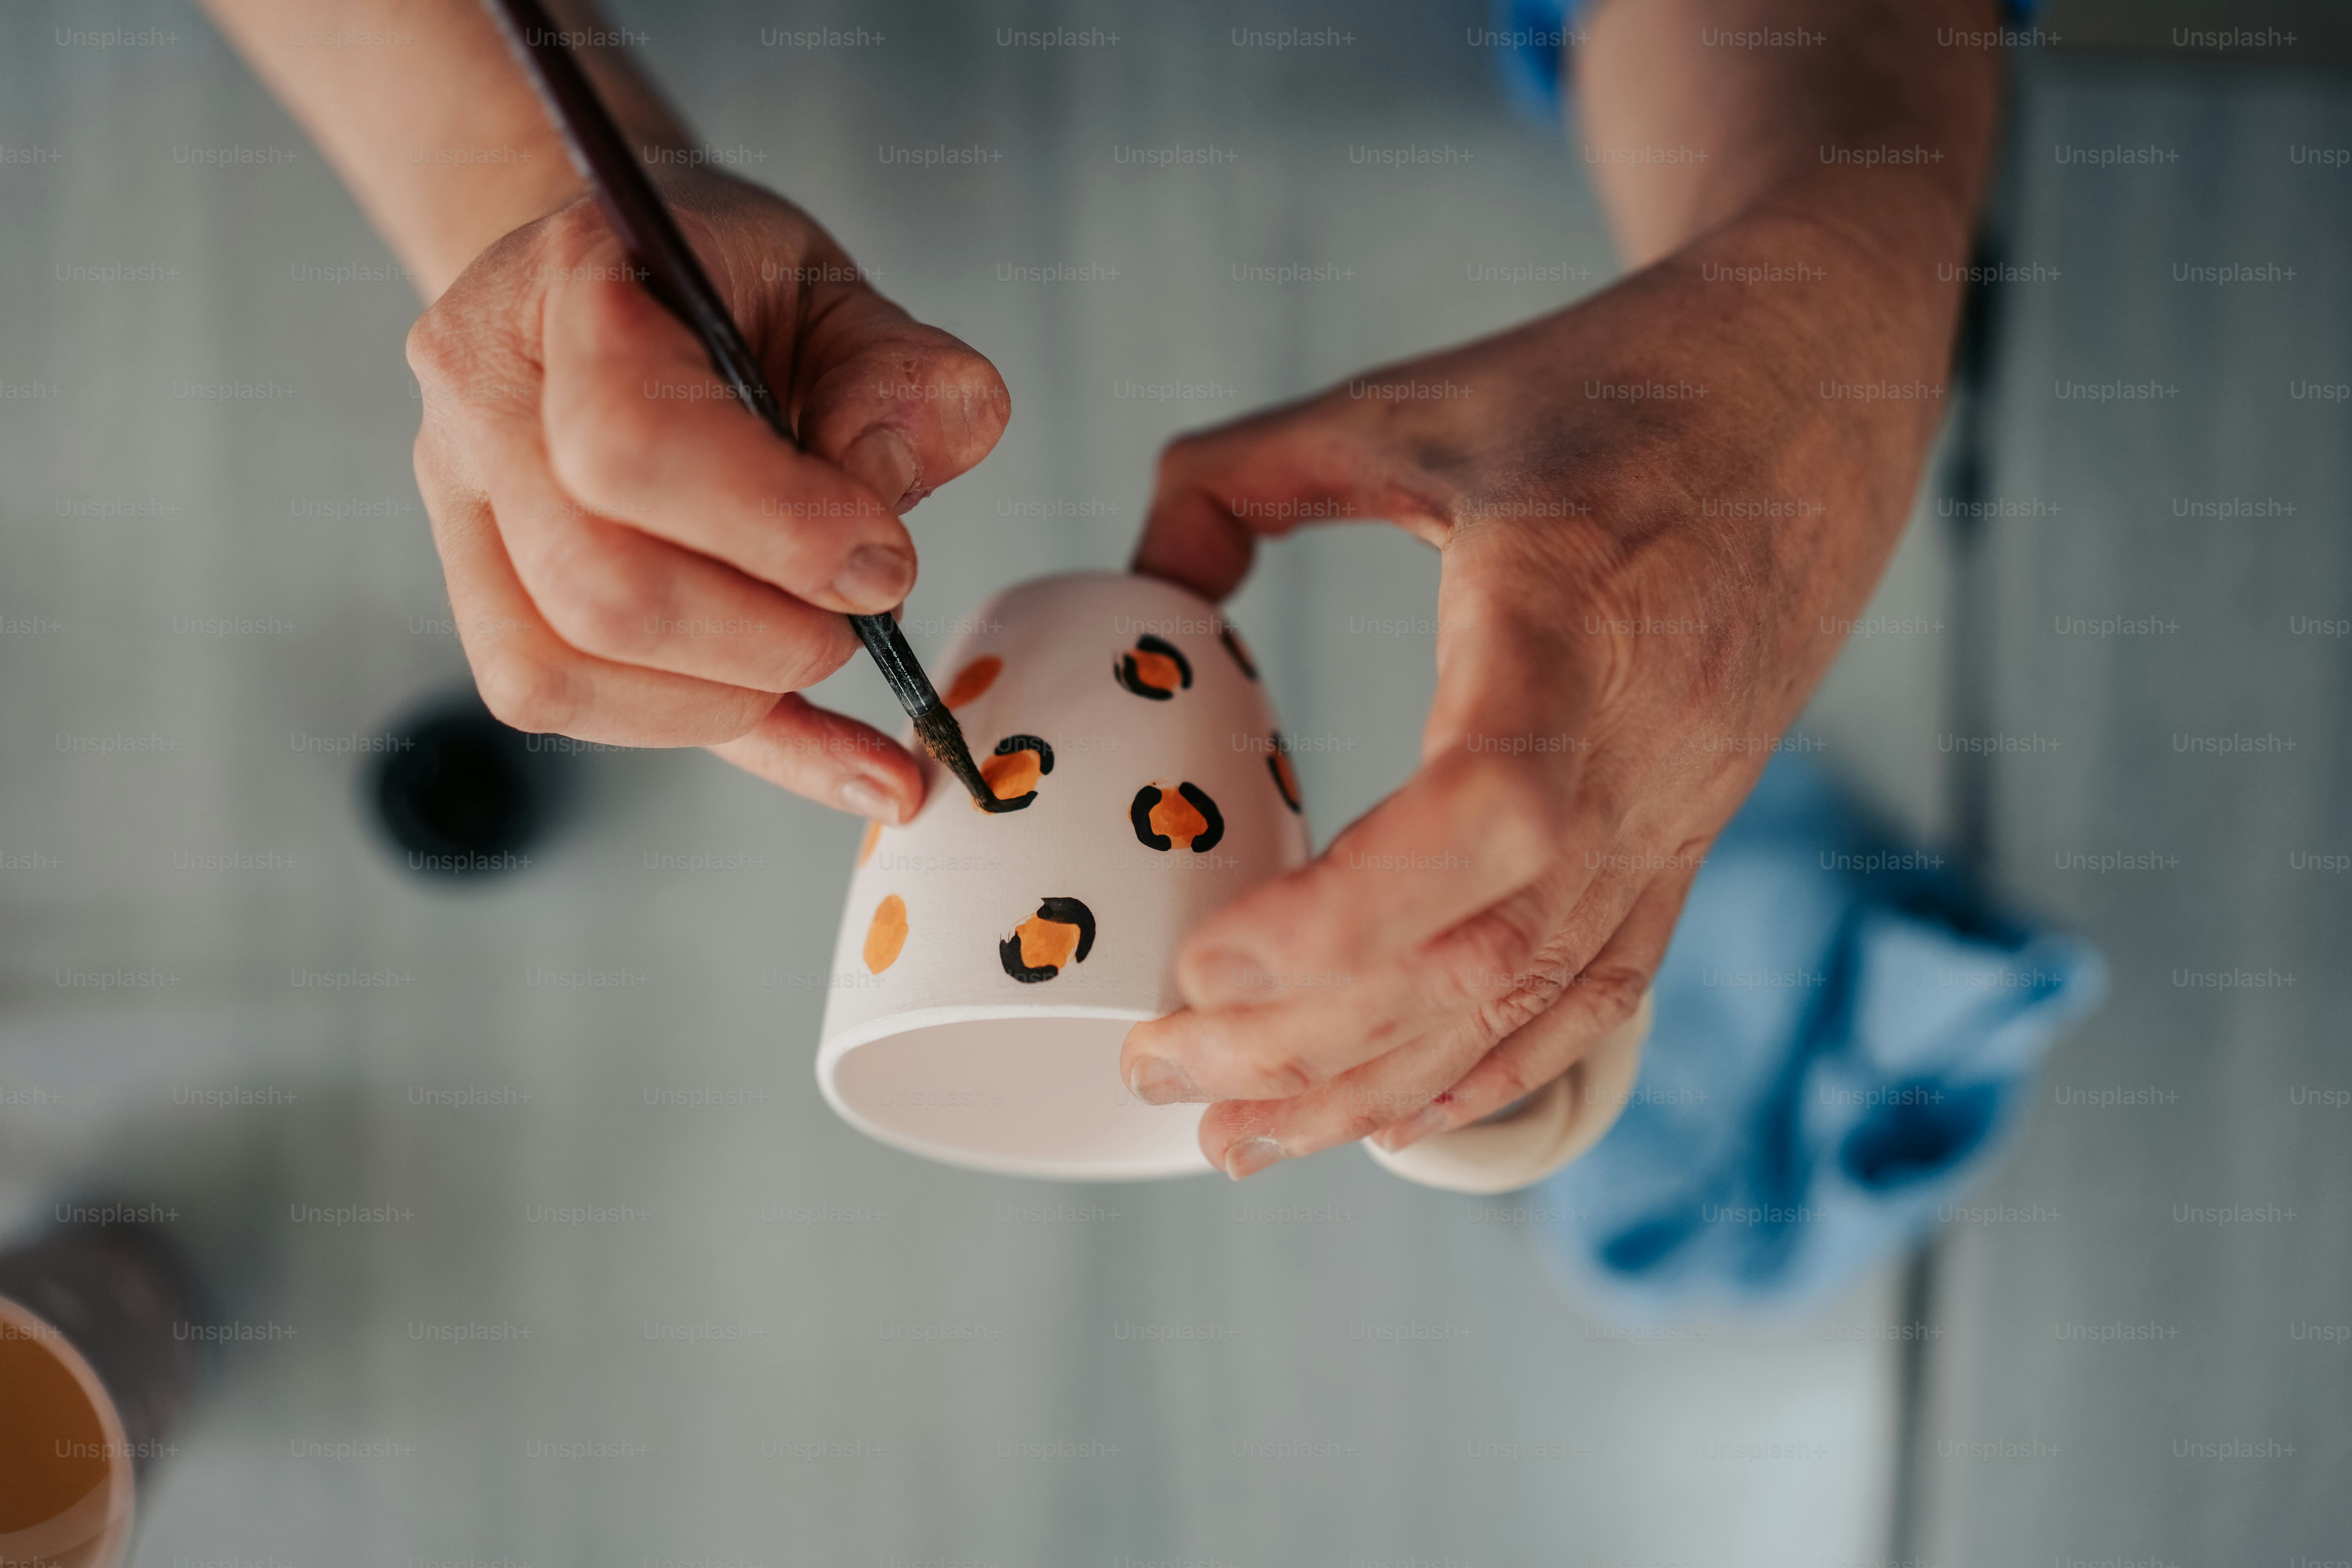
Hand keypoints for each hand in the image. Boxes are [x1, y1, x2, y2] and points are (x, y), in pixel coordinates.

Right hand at [404, 173, 1009, 822]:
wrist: (636, 283)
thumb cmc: (739, 287)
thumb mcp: (854, 302)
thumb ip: (907, 393)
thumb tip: (876, 540)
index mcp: (565, 283)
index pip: (631, 443)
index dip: (778, 527)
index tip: (883, 557)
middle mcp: (479, 394)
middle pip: (595, 584)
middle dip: (762, 635)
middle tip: (856, 612)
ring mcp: (461, 502)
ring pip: (558, 669)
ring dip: (726, 695)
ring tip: (816, 647)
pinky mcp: (483, 596)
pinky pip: (567, 708)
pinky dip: (720, 735)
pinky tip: (836, 748)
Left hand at [1119, 209, 1958, 1176]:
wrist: (1818, 396)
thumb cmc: (1619, 390)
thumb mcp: (1415, 402)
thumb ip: (1249, 472)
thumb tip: (1143, 575)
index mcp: (1569, 628)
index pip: (1486, 819)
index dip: (1344, 918)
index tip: (1204, 957)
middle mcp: (1639, 753)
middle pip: (1482, 959)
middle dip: (1309, 1046)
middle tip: (1159, 1070)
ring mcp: (1677, 814)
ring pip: (1527, 1005)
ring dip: (1375, 1090)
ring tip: (1234, 1141)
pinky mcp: (1688, 839)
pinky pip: (1595, 993)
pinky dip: (1488, 1071)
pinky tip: (1394, 1120)